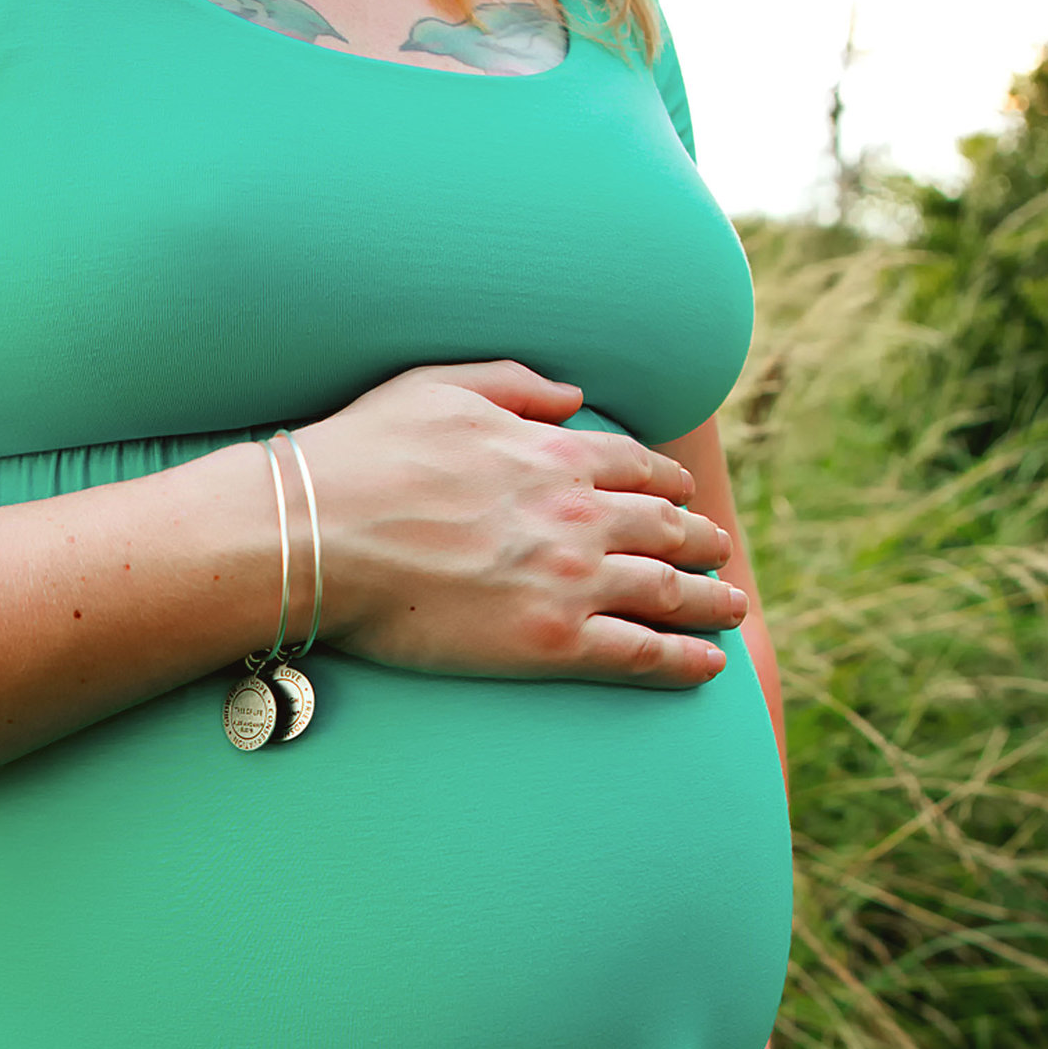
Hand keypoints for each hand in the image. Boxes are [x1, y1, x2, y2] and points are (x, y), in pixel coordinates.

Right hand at [290, 360, 747, 688]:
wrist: (317, 532)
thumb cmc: (361, 457)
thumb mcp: (438, 386)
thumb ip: (515, 383)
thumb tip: (573, 396)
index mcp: (553, 453)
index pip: (636, 466)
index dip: (666, 481)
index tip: (681, 495)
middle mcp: (578, 514)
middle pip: (664, 527)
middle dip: (699, 539)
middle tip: (718, 551)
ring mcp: (571, 580)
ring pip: (668, 589)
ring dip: (708, 598)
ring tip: (730, 607)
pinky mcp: (552, 642)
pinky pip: (641, 652)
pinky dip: (685, 659)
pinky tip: (710, 665)